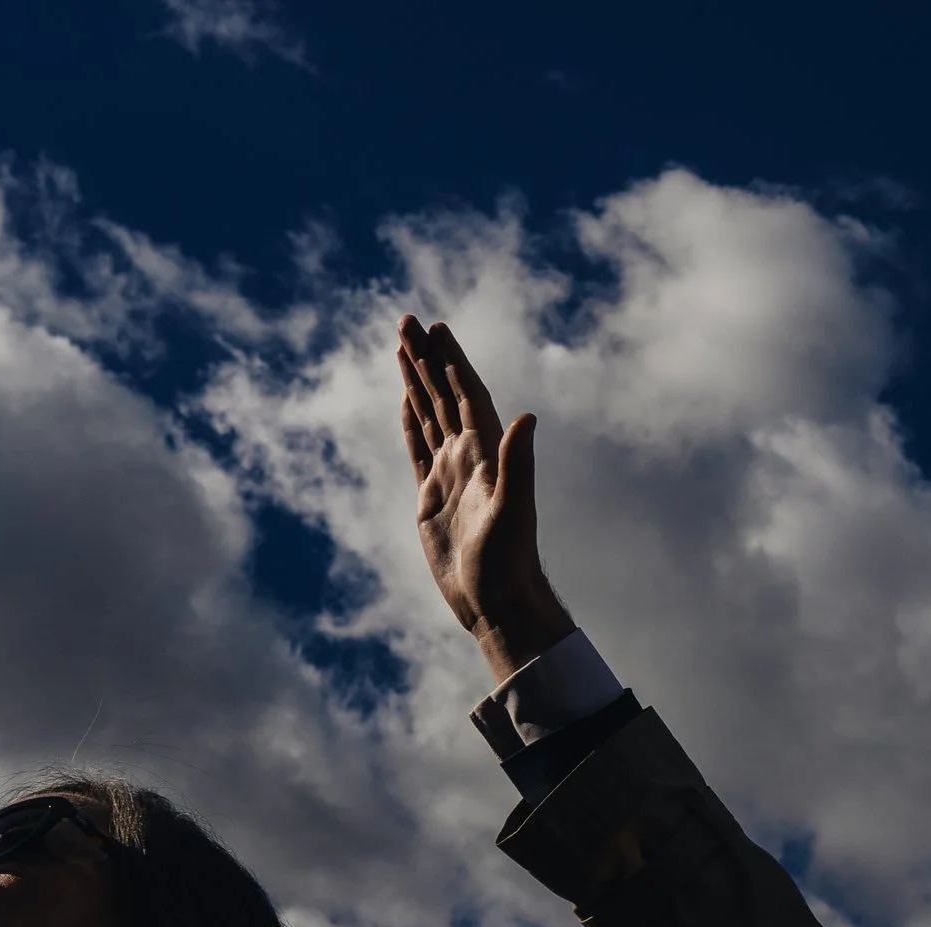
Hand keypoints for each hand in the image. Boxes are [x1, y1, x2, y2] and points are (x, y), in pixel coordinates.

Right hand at [396, 315, 573, 682]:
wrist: (496, 602)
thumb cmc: (510, 562)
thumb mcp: (513, 510)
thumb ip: (518, 463)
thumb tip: (527, 417)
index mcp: (486, 454)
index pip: (465, 394)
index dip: (451, 360)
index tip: (435, 328)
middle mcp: (468, 457)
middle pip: (443, 394)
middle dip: (425, 357)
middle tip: (406, 319)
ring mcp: (449, 475)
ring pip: (429, 415)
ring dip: (416, 381)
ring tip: (402, 345)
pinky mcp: (431, 498)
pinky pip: (419, 449)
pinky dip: (412, 422)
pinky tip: (406, 401)